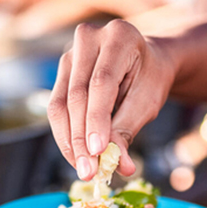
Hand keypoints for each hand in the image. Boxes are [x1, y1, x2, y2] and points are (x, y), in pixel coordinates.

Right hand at [48, 20, 176, 179]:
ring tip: (83, 169)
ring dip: (70, 141)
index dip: (97, 119)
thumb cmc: (150, 79)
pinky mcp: (62, 71)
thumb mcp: (147, 102)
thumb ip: (128, 130)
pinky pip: (56, 107)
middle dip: (82, 138)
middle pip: (77, 95)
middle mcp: (89, 37)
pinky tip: (76, 156)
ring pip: (61, 104)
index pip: (102, 83)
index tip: (97, 153)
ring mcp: (70, 53)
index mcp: (119, 36)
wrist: (145, 61)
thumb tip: (119, 167)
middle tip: (89, 171)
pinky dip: (66, 135)